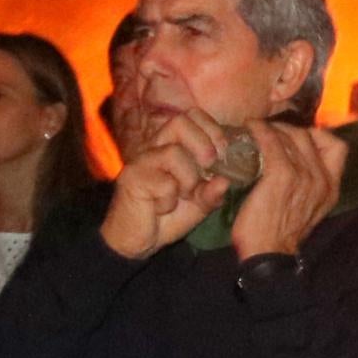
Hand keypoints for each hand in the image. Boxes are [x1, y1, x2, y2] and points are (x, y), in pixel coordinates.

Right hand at [100, 112, 235, 259]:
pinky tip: (161, 208)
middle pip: (179, 121)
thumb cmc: (166, 216)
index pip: (191, 116)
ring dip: (188, 179)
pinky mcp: (131, 178)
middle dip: (203, 143)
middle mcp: (154, 147)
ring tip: (182, 196)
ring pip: (173, 153)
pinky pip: (163, 183)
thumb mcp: (197, 204)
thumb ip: (212, 192)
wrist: (135, 241)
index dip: (212, 129)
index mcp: (172, 145)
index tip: (224, 153)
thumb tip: (225, 182)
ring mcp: (141, 161)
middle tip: (209, 167)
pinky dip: (170, 200)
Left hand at [226, 122, 347, 262]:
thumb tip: (298, 166)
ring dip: (274, 128)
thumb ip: (309, 189)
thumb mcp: (308, 211)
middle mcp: (322, 179)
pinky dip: (260, 131)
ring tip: (259, 130)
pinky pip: (272, 142)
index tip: (301, 138)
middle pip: (312, 136)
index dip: (320, 136)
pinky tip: (250, 128)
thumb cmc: (280, 237)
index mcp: (331, 189)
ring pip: (292, 136)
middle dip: (291, 129)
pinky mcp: (281, 175)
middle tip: (272, 132)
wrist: (267, 258)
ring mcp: (303, 176)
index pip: (338, 147)